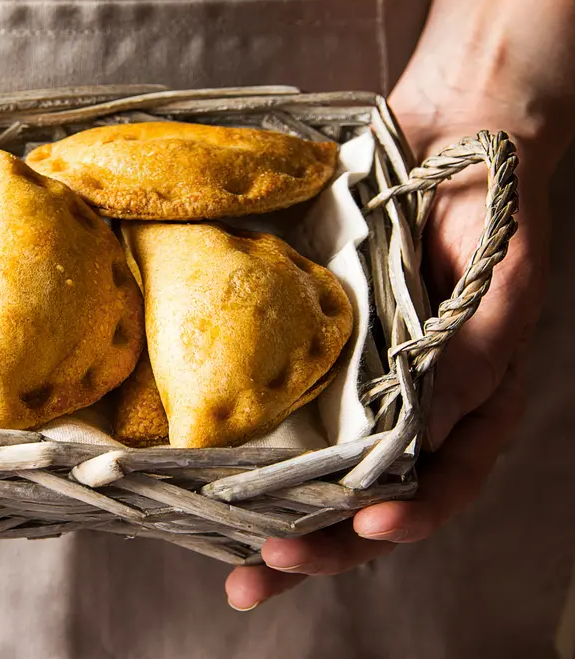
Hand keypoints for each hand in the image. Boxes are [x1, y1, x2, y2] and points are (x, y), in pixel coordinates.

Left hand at [224, 97, 558, 609]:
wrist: (452, 132)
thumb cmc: (495, 207)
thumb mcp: (501, 283)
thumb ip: (475, 358)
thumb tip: (429, 436)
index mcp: (465, 405)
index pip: (439, 485)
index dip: (406, 518)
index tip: (365, 528)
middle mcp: (404, 405)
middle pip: (362, 498)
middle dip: (315, 545)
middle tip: (259, 576)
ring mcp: (354, 380)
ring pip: (313, 465)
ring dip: (270, 512)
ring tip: (226, 554)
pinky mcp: (312, 346)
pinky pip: (282, 399)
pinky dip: (250, 438)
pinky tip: (206, 467)